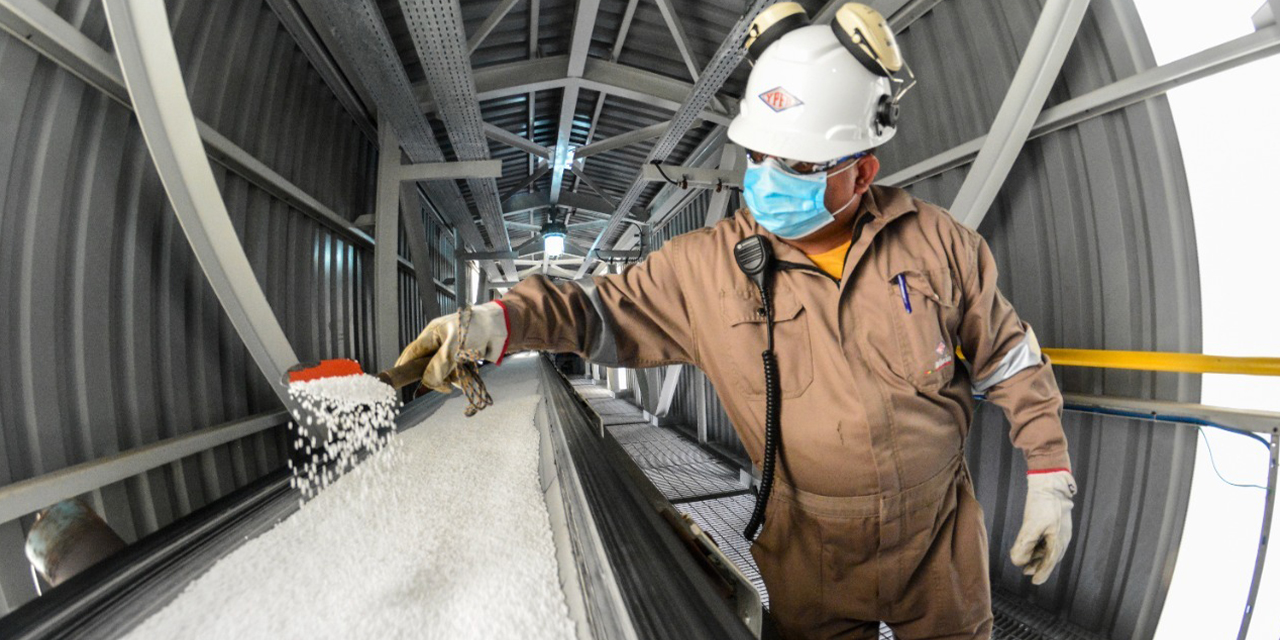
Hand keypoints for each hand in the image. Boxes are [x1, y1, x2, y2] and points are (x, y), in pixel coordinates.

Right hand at [395, 302, 508, 392]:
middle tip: (446, 383)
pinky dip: (461, 378)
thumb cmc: (477, 328)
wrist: (501, 329)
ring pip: (442, 374)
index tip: (400, 379)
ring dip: (451, 378)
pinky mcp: (461, 362)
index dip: (405, 365)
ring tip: (463, 374)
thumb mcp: (455, 345)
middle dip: (437, 377)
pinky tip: (467, 375)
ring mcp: (450, 353)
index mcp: (432, 335)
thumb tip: (428, 380)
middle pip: (427, 367)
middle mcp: (438, 344)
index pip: (412, 352)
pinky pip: (455, 375)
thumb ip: (440, 363)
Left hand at [1010, 470, 1075, 584]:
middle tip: (1026, 572)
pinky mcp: (1054, 522)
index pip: (1050, 562)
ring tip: (1026, 561)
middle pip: (1050, 557)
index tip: (1034, 582)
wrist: (1050, 482)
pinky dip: (1039, 545)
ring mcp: (1059, 529)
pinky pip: (1048, 539)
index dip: (1042, 572)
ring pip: (1048, 548)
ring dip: (1037, 556)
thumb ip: (1024, 545)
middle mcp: (1062, 537)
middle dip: (1038, 565)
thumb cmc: (1042, 503)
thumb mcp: (1031, 525)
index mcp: (1059, 540)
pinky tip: (1031, 545)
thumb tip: (1018, 562)